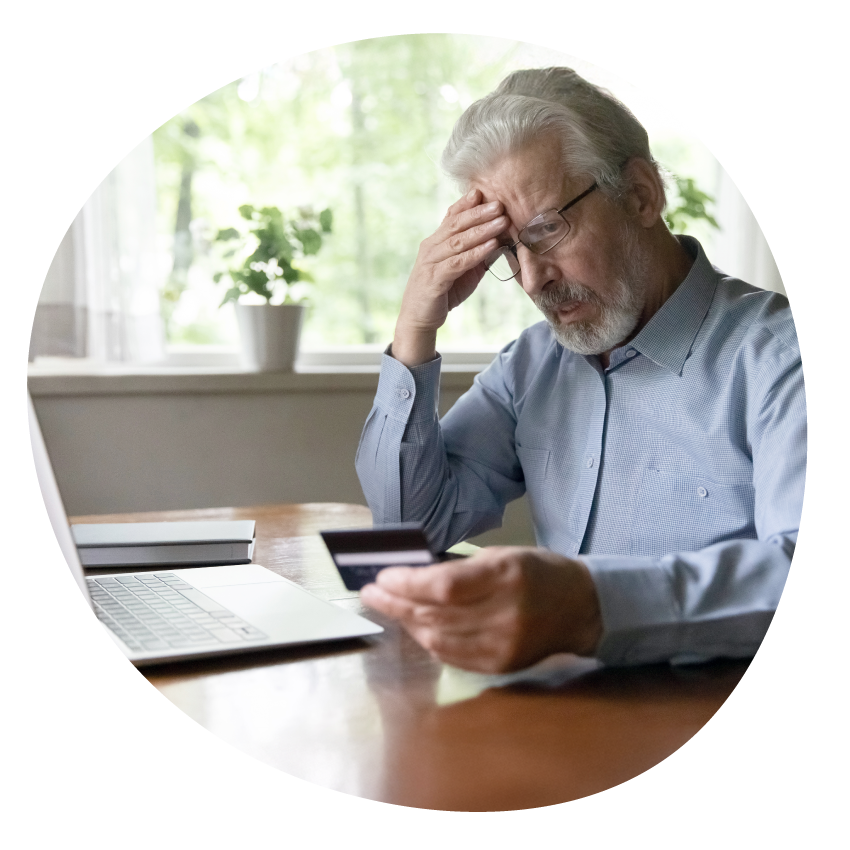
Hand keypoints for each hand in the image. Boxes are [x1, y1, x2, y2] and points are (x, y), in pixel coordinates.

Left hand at [360, 546, 602, 673]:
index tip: (382, 576)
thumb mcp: (502, 556)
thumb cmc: (538, 571)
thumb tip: (411, 577)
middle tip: (371, 592)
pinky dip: (429, 640)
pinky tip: (416, 626)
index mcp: (506, 576)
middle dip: (396, 603)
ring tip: (388, 606)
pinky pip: (451, 656)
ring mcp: (503, 645)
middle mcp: (505, 614)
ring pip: (437, 638)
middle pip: (435, 614)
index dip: (407, 583)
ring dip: (407, 622)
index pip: (443, 586)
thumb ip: (459, 569)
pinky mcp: (501, 666)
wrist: (582, 607)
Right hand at [392, 189, 506, 366]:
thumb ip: (476, 254)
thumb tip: (499, 240)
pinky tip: (491, 246)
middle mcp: (431, 248)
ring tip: (502, 221)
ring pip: (458, 241)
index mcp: (436, 242)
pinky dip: (476, 253)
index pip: (451, 217)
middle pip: (456, 224)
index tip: (484, 191)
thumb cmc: (442, 292)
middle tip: (500, 203)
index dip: (467, 203)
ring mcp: (431, 262)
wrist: (419, 318)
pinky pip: (458, 263)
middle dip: (479, 213)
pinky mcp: (434, 279)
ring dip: (482, 230)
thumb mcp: (462, 269)